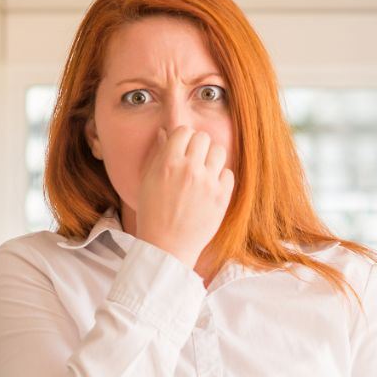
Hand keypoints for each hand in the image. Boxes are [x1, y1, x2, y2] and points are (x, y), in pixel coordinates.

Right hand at [136, 125, 234, 267]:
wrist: (167, 246)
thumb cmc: (153, 213)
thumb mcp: (148, 180)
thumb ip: (158, 154)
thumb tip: (165, 132)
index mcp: (168, 163)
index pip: (184, 131)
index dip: (183, 138)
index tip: (182, 148)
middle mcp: (190, 170)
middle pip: (203, 137)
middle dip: (198, 145)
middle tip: (194, 159)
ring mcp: (208, 183)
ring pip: (219, 151)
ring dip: (212, 157)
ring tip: (205, 170)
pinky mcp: (222, 197)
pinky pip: (229, 173)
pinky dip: (221, 177)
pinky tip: (211, 186)